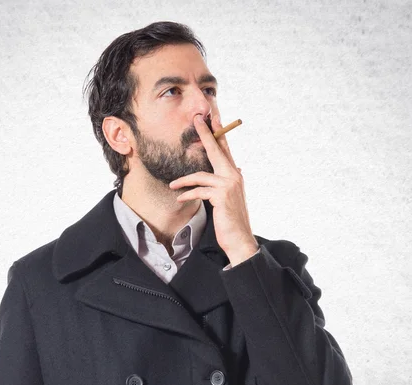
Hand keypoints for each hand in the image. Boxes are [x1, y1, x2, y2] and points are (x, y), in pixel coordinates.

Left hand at [169, 114, 256, 259]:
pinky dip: (187, 194)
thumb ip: (221, 186)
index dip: (219, 133)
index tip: (213, 118)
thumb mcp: (226, 200)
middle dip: (205, 134)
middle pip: (217, 150)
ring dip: (183, 180)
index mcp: (235, 175)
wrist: (239, 239)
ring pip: (201, 175)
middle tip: (197, 119)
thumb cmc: (230, 221)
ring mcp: (229, 185)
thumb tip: (214, 178)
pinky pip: (199, 191)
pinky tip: (179, 199)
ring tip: (172, 185)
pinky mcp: (221, 196)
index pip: (225, 150)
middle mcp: (234, 176)